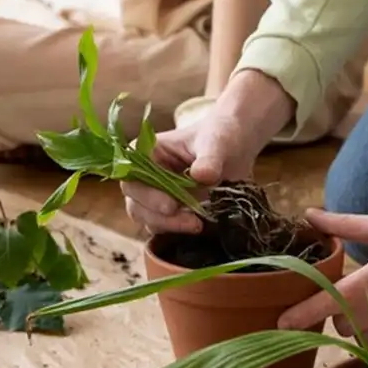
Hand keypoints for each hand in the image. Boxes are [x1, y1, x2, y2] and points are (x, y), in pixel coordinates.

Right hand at [122, 70, 294, 234]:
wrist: (236, 147)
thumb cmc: (219, 136)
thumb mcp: (216, 142)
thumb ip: (209, 159)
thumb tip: (202, 176)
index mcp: (146, 152)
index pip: (132, 177)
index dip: (146, 195)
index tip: (171, 205)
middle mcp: (144, 175)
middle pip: (136, 203)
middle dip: (160, 217)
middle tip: (191, 221)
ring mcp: (155, 194)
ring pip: (147, 219)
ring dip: (170, 226)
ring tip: (198, 225)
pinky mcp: (169, 211)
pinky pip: (163, 227)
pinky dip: (177, 231)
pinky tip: (199, 227)